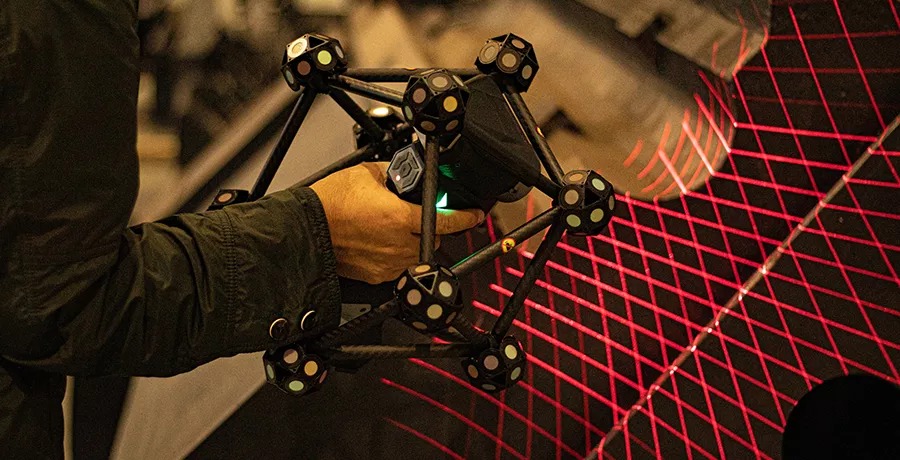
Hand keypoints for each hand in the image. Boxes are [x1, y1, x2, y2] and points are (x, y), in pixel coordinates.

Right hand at [310, 162, 483, 283]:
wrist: (306, 229)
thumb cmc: (329, 203)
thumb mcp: (367, 174)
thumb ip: (394, 174)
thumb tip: (406, 174)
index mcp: (399, 217)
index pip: (445, 221)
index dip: (464, 218)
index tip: (473, 215)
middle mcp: (397, 244)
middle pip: (433, 240)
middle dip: (430, 228)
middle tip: (416, 217)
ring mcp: (387, 263)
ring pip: (417, 256)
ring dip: (415, 243)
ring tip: (395, 230)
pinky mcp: (376, 276)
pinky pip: (398, 268)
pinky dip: (397, 257)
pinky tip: (382, 243)